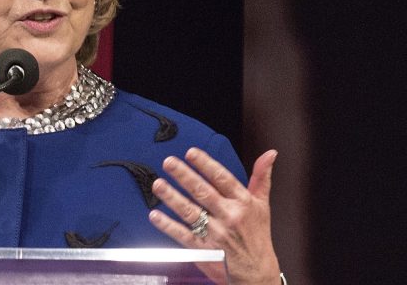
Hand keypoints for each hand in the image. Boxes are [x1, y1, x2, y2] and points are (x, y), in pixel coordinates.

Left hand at [148, 148, 280, 284]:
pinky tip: (155, 215)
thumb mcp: (263, 205)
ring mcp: (216, 233)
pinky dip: (168, 225)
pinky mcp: (204, 249)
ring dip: (172, 197)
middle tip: (169, 162)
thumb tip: (270, 154)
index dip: (206, 164)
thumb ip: (261, 178)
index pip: (222, 178)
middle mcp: (230, 216)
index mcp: (243, 203)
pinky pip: (183, 235)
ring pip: (190, 211)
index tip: (191, 153)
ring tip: (158, 184)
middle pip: (203, 192)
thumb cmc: (258, 236)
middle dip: (184, 176)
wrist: (257, 273)